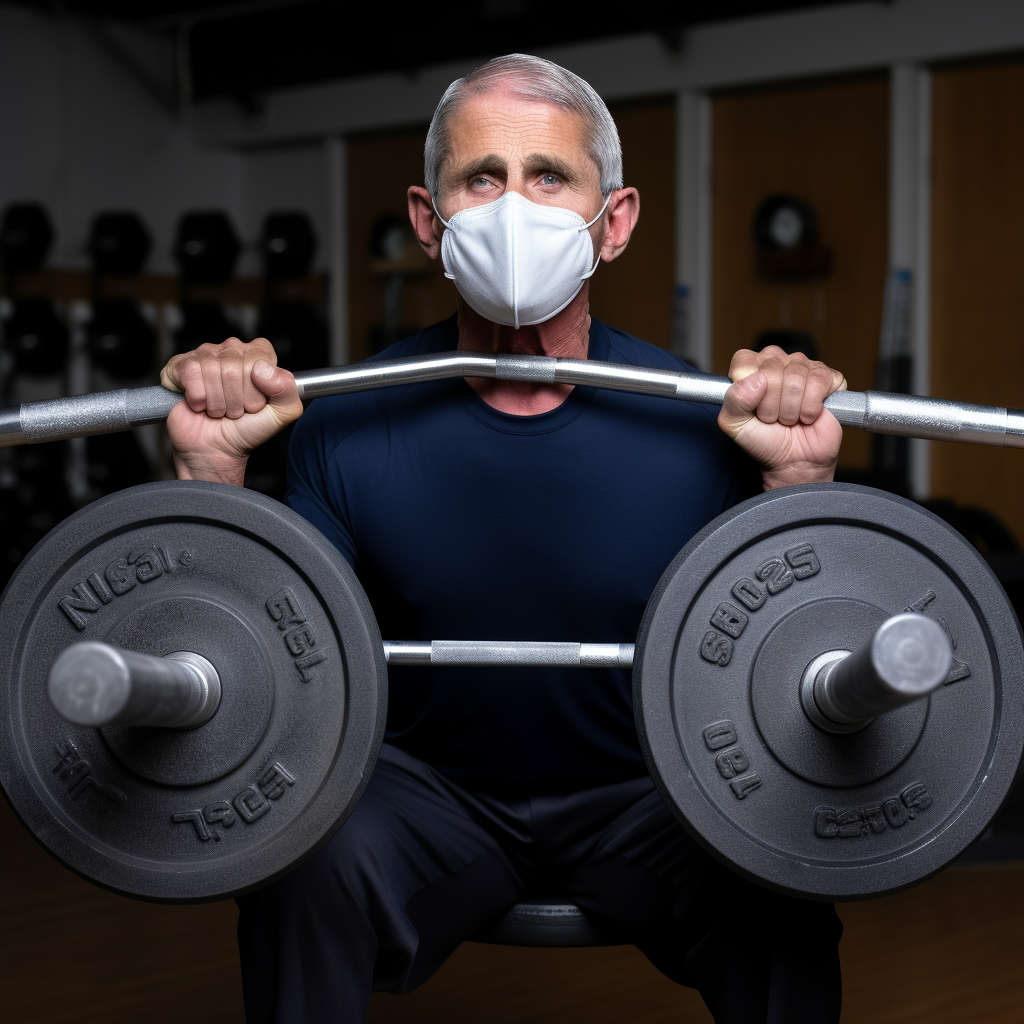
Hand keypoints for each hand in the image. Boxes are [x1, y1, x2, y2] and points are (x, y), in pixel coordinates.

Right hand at [160, 337, 302, 485]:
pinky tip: (201, 405)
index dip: (258, 388)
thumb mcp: (282, 414)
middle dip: (237, 398)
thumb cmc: (248, 429)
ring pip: (213, 369)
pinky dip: (199, 398)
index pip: (260, 356)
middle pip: (235, 365)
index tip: (256, 403)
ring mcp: (205, 356)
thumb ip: (288, 389)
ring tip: (220, 409)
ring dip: (218, 402)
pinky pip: (192, 373)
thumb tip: (263, 369)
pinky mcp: (180, 366)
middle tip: (236, 410)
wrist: (217, 450)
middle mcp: (231, 350)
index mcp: (258, 355)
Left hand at [717, 346, 845, 489]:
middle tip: (773, 417)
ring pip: (795, 378)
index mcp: (751, 368)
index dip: (747, 390)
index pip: (744, 362)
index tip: (752, 409)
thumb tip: (757, 380)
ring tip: (789, 418)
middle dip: (770, 405)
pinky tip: (807, 415)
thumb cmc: (763, 440)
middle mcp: (777, 361)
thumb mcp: (734, 425)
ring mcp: (804, 367)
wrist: (793, 461)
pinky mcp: (828, 378)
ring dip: (790, 409)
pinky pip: (818, 381)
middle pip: (771, 371)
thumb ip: (733, 400)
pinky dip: (810, 407)